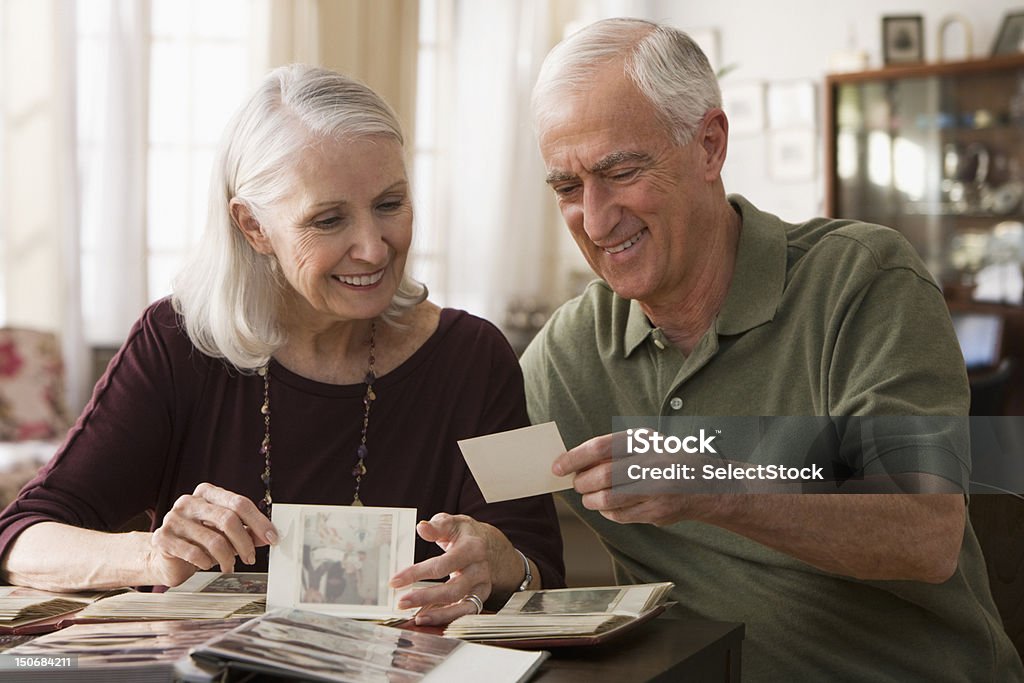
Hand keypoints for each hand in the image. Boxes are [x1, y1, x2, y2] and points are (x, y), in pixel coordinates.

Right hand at [147, 483, 277, 585]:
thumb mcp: (225, 533)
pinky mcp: (163, 538)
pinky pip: (194, 553)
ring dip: (228, 558)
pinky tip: (208, 565)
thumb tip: (268, 536)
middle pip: (228, 519)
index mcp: (207, 493)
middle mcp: (189, 501)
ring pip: (214, 539)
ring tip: (229, 565)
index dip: (259, 521)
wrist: (166, 557)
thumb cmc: (198, 541)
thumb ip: (247, 531)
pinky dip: (207, 562)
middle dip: (245, 542)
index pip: (239, 502)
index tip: (271, 537)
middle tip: (251, 557)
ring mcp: (174, 518)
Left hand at [388, 513, 519, 625]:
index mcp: (472, 548)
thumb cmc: (466, 534)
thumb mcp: (453, 523)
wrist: (490, 544)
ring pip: (462, 606)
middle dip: (426, 598)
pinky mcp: (481, 597)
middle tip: (402, 602)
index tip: (395, 581)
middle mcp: (480, 569)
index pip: (442, 565)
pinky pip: (466, 612)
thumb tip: (422, 528)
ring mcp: (483, 585)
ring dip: (438, 614)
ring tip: (416, 618)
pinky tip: (428, 619)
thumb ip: (437, 526)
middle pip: (453, 590)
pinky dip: (448, 618)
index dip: (418, 573)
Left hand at [553, 433, 700, 525]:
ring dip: (591, 500)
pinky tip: (608, 506)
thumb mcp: (645, 444)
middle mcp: (652, 463)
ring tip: (589, 497)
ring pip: (608, 499)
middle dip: (582, 483)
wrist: (707, 484)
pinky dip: (607, 512)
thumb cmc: (665, 460)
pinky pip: (620, 516)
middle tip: (577, 485)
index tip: (557, 467)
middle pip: (602, 475)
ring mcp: (656, 489)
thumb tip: (573, 463)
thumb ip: (613, 450)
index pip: (600, 446)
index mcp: (644, 441)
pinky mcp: (657, 512)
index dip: (574, 458)